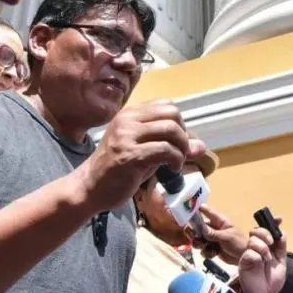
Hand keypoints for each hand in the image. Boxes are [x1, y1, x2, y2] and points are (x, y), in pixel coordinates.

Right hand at [77, 101, 205, 211]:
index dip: (178, 122)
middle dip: (183, 134)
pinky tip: (172, 170)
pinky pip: (165, 150)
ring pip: (171, 130)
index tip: (176, 141)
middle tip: (179, 152)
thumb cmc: (117, 169)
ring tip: (177, 162)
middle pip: (172, 114)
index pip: (166, 105)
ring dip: (182, 148)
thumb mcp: (145, 151)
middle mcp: (127, 120)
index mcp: (130, 114)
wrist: (90, 187)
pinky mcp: (130, 155)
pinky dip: (176, 160)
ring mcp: (127, 137)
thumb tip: (202, 146)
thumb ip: (171, 145)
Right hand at [195, 206, 282, 265]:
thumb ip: (213, 233)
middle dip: (194, 232)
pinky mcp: (212, 249)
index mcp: (220, 222)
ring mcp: (212, 239)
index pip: (208, 212)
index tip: (190, 210)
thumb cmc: (239, 243)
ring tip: (205, 246)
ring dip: (200, 244)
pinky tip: (214, 254)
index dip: (199, 210)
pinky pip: (203, 250)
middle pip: (198, 227)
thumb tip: (201, 228)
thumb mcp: (227, 237)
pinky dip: (207, 253)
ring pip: (198, 239)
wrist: (244, 257)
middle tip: (193, 236)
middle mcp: (214, 229)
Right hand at [238, 227, 286, 292]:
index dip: (272, 223)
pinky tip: (260, 262)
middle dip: (265, 233)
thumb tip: (282, 232)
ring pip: (252, 240)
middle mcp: (257, 248)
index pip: (267, 231)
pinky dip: (256, 255)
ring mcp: (249, 254)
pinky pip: (249, 253)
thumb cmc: (272, 281)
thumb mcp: (281, 262)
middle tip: (271, 242)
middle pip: (256, 231)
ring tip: (267, 258)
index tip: (279, 219)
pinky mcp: (243, 262)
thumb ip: (282, 247)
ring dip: (262, 247)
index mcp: (266, 247)